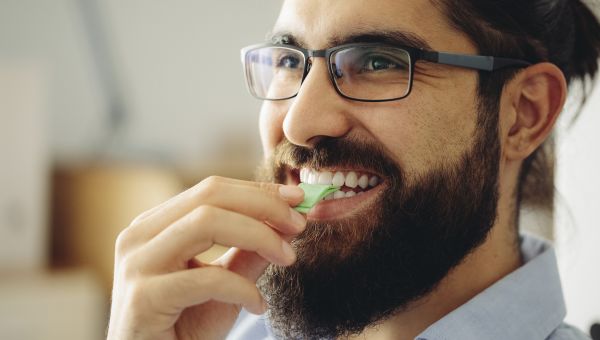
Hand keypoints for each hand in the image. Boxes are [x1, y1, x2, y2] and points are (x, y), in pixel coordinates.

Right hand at [106, 176, 305, 339]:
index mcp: (155, 225)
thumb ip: (250, 251)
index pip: (212, 189)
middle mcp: (139, 236)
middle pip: (210, 196)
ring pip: (206, 223)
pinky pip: (206, 279)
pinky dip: (243, 289)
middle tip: (299, 223)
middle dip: (263, 205)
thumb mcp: (226, 284)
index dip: (258, 191)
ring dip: (258, 236)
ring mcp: (137, 265)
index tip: (297, 199)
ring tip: (287, 258)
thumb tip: (288, 221)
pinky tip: (259, 306)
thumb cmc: (185, 327)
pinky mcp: (143, 298)